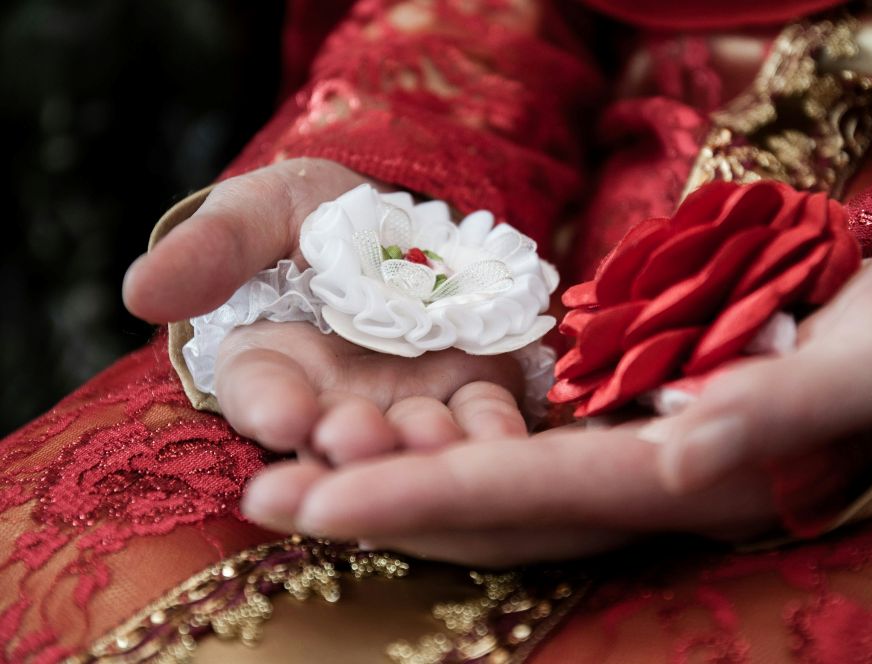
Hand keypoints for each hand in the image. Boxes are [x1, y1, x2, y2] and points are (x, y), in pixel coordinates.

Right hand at [124, 158, 526, 461]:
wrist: (396, 224)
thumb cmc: (312, 218)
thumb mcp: (259, 214)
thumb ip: (212, 250)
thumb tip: (141, 292)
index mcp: (271, 366)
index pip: (260, 394)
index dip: (269, 406)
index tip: (282, 414)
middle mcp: (334, 401)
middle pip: (338, 436)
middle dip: (351, 442)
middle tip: (361, 439)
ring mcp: (404, 404)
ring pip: (411, 441)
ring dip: (424, 452)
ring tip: (437, 447)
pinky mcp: (466, 390)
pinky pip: (479, 418)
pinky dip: (491, 430)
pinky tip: (506, 435)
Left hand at [240, 237, 871, 564]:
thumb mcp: (867, 360)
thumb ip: (783, 402)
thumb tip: (689, 436)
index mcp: (695, 479)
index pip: (536, 494)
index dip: (425, 499)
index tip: (317, 497)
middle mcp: (647, 482)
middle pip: (492, 509)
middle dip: (375, 507)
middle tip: (261, 500)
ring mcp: (631, 456)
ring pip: (493, 484)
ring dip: (391, 481)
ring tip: (288, 476)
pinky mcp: (628, 421)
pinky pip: (523, 446)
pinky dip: (445, 446)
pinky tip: (383, 434)